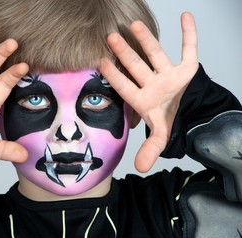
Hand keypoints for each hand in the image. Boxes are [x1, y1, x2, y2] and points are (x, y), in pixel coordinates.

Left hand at [100, 12, 198, 172]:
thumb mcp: (160, 135)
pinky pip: (189, 49)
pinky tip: (185, 17)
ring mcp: (168, 75)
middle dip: (126, 53)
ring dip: (147, 41)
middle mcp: (152, 84)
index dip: (114, 76)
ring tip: (134, 25)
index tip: (100, 62)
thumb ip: (150, 148)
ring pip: (156, 55)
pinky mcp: (187, 69)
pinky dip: (189, 34)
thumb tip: (139, 168)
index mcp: (143, 99)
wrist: (185, 111)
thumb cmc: (166, 118)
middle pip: (137, 66)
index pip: (125, 86)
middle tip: (111, 38)